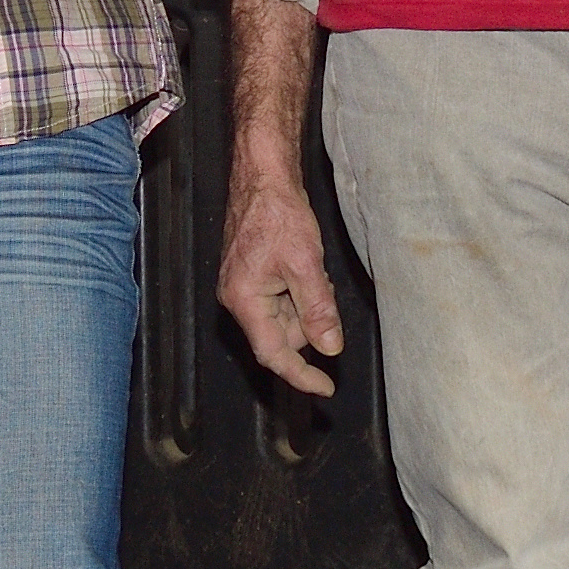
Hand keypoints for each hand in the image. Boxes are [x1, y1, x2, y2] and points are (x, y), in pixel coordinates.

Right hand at [219, 174, 345, 394]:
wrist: (263, 179)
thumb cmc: (277, 213)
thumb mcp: (306, 264)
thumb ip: (318, 310)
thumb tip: (330, 347)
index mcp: (244, 300)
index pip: (274, 353)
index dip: (301, 375)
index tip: (325, 388)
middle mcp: (237, 299)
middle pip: (282, 335)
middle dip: (309, 322)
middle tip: (325, 290)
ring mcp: (243, 289)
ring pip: (284, 317)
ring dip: (306, 304)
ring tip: (312, 271)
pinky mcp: (251, 278)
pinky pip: (280, 300)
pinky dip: (298, 291)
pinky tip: (304, 268)